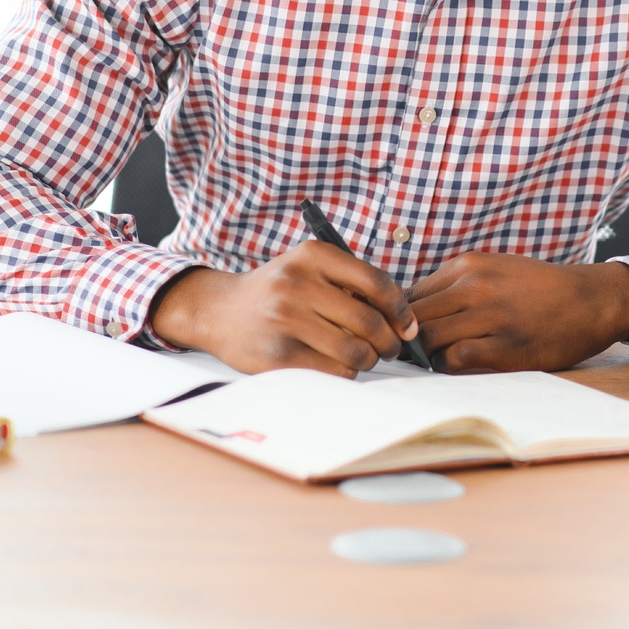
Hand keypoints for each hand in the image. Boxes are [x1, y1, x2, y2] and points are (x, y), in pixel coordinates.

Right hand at [148, 242, 420, 378]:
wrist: (220, 311)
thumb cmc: (277, 291)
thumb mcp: (309, 268)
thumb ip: (352, 284)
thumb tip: (404, 323)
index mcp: (313, 256)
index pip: (376, 283)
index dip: (401, 310)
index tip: (407, 326)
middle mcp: (298, 284)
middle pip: (369, 322)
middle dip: (389, 342)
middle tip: (389, 348)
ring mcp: (285, 320)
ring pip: (355, 351)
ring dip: (367, 359)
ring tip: (361, 356)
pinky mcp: (277, 356)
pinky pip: (334, 372)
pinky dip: (345, 372)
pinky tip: (335, 363)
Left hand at [406, 254, 628, 373]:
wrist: (589, 299)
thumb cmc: (539, 288)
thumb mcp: (494, 269)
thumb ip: (456, 284)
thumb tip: (413, 309)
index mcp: (468, 266)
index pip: (410, 293)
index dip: (402, 317)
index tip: (405, 332)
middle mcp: (475, 287)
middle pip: (413, 317)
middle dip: (407, 338)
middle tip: (413, 353)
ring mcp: (490, 317)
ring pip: (429, 338)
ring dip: (427, 355)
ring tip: (437, 359)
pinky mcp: (506, 347)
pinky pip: (456, 359)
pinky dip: (449, 366)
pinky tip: (460, 366)